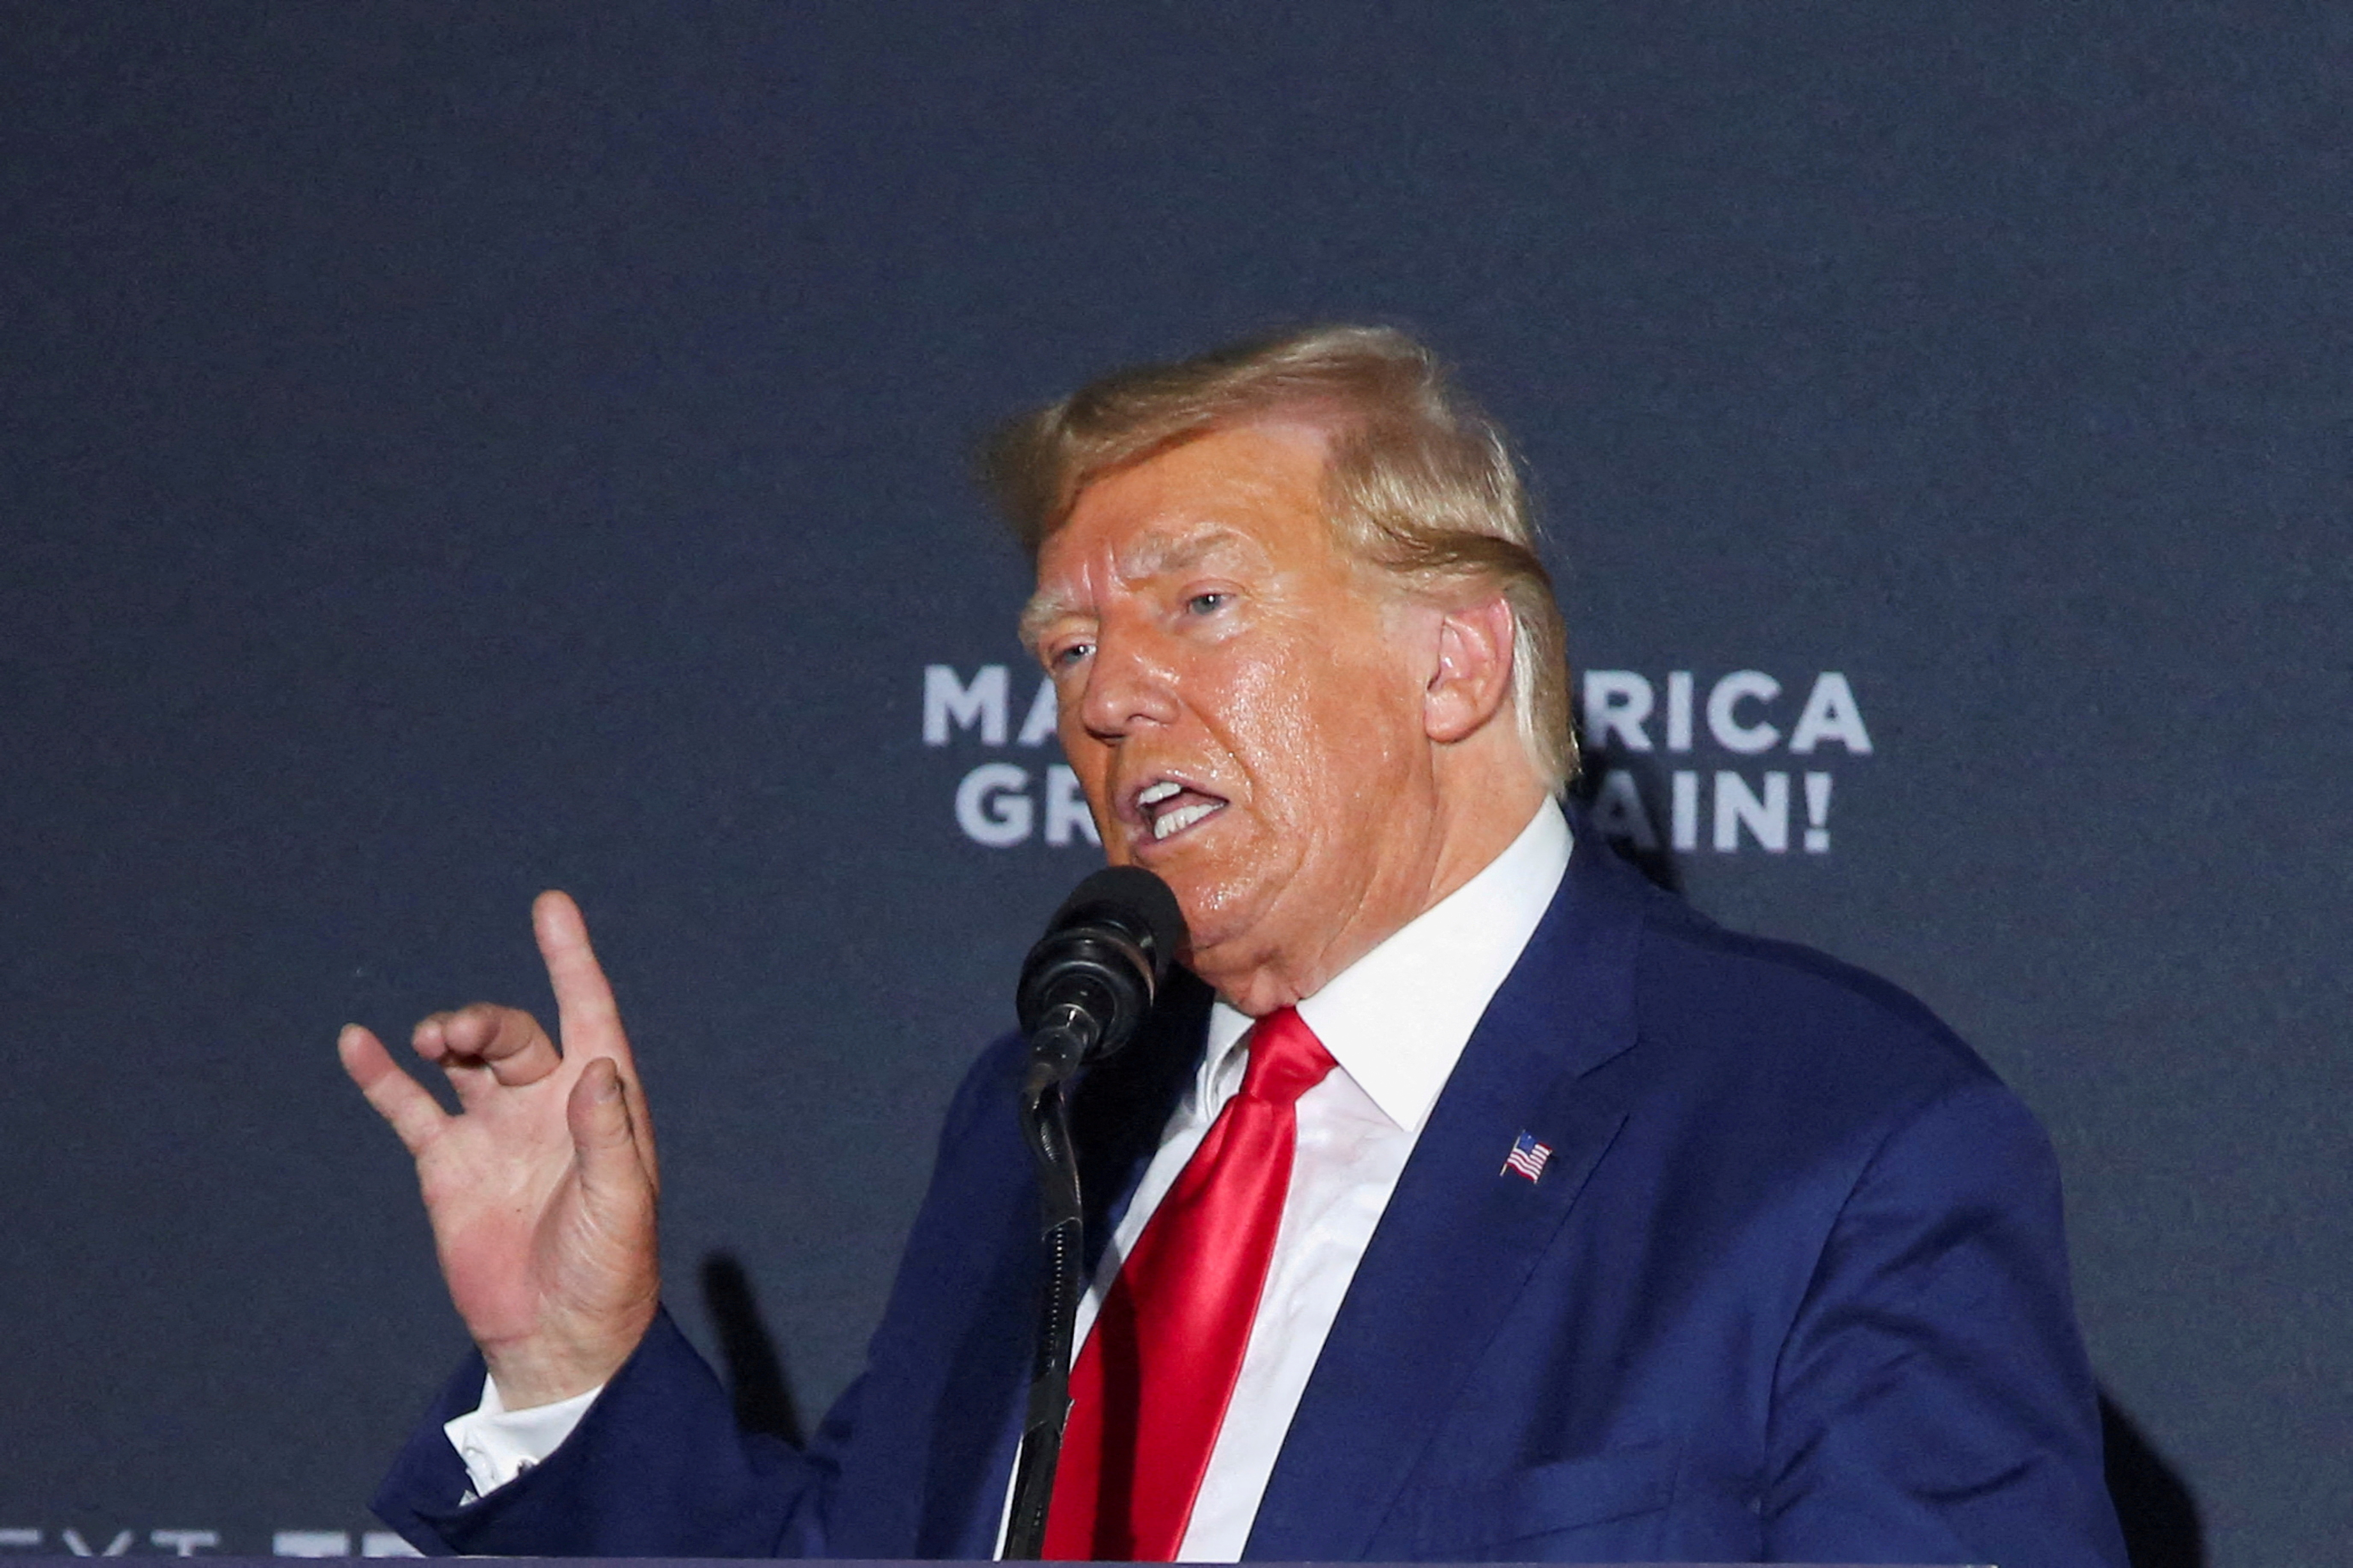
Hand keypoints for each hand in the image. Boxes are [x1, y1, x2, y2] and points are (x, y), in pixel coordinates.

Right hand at [339, 891, 660, 1407]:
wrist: (558, 1337)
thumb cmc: (609, 1272)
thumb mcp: (622, 1203)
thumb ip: (608, 1136)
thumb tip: (595, 1067)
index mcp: (601, 1105)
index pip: (590, 1013)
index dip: (572, 961)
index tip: (552, 907)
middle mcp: (548, 1107)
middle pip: (515, 1035)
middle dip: (485, 1022)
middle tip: (452, 1034)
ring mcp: (495, 1133)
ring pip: (466, 1061)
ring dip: (447, 1036)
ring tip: (429, 1038)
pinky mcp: (449, 1167)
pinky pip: (411, 1108)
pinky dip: (383, 1077)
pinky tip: (358, 1043)